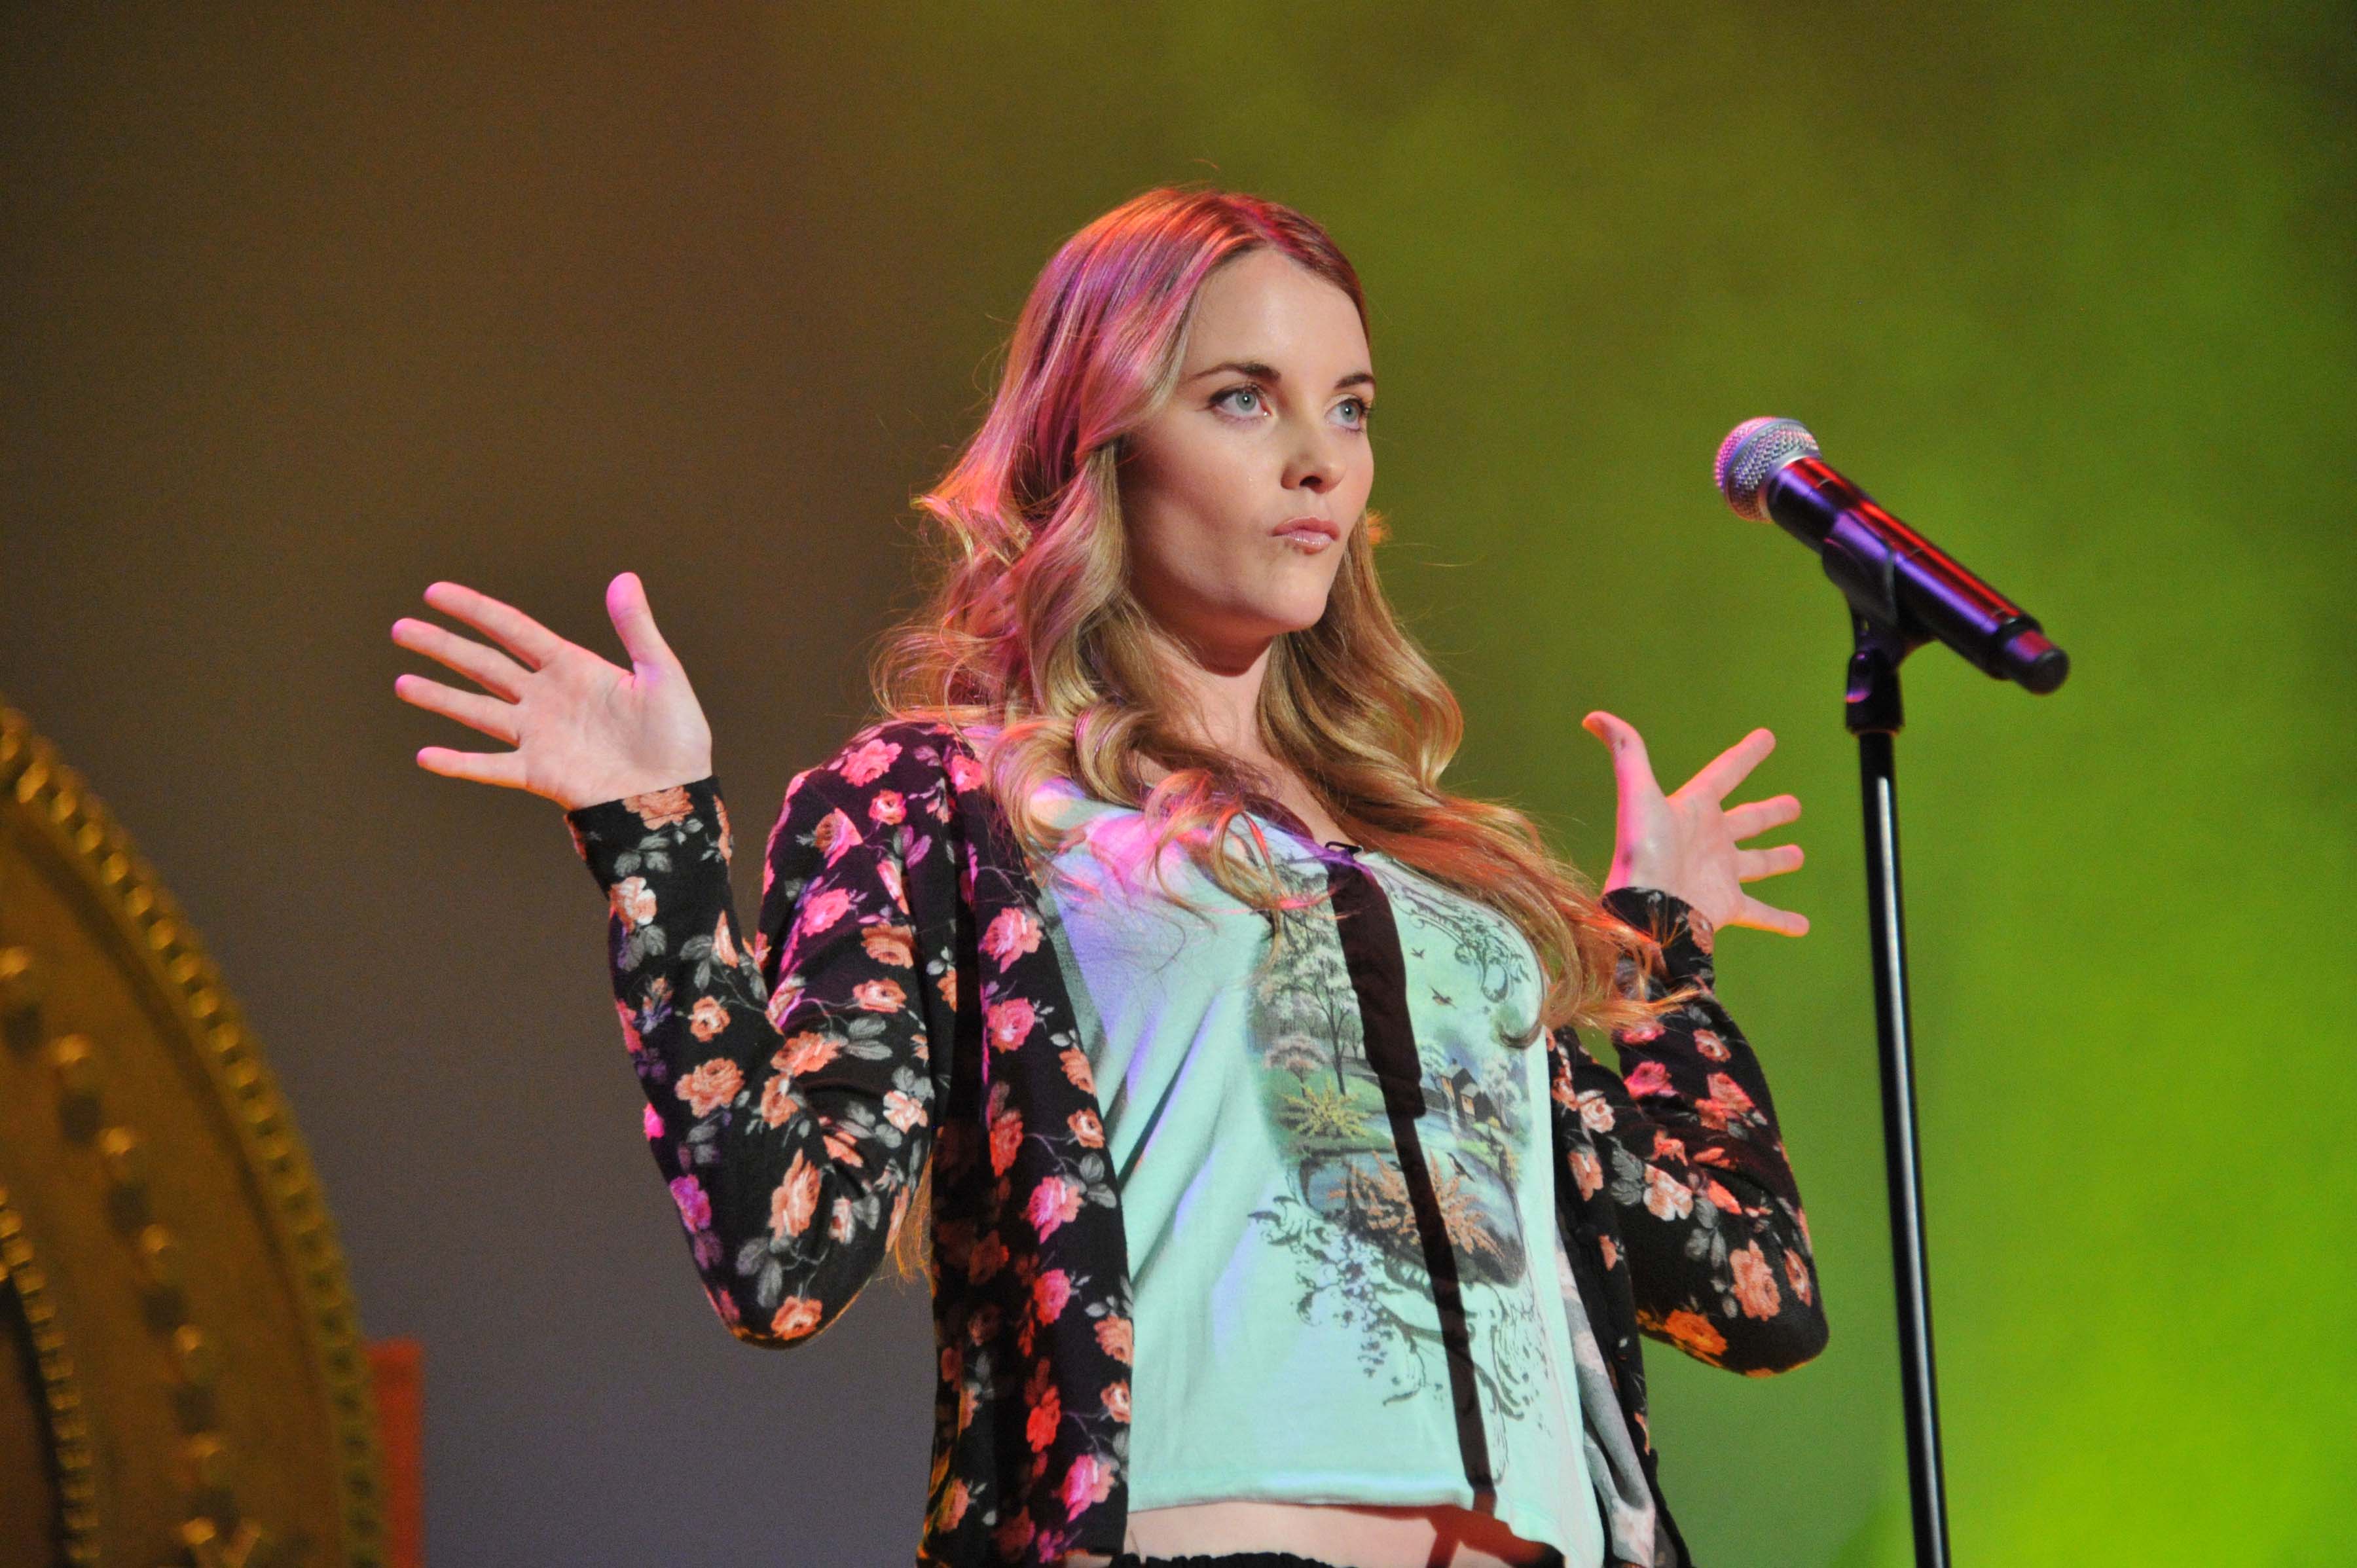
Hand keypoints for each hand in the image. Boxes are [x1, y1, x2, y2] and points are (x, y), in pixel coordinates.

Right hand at [392, 573, 713, 810]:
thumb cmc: (677, 736)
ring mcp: (539, 736)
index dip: (475, 610)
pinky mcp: (540, 774)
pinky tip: (426, 756)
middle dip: (443, 648)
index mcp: (573, 668)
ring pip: (477, 711)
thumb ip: (637, 628)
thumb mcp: (661, 673)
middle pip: (483, 665)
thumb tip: (625, 578)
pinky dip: (459, 764)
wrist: (677, 796)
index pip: (513, 630)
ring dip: (440, 697)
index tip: (435, 593)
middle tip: (400, 630)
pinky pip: (491, 767)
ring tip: (401, 683)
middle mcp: (547, 698)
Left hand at [1581, 710, 1807, 937]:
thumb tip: (1593, 716)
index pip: (1724, 773)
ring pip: (1758, 864)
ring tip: (1798, 855)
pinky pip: (1761, 913)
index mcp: (1693, 809)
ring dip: (1778, 860)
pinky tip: (1803, 925)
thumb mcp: (1636, 793)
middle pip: (1747, 820)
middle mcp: (1708, 840)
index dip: (1745, 755)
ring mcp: (1719, 874)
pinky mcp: (1726, 905)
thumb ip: (1626, 750)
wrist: (1645, 909)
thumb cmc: (1642, 851)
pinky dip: (1782, 920)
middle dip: (1770, 812)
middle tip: (1794, 805)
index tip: (1766, 737)